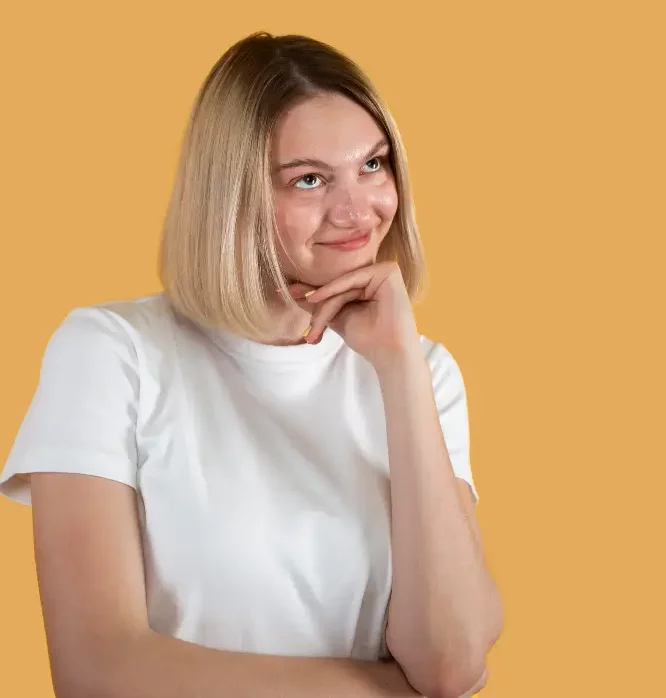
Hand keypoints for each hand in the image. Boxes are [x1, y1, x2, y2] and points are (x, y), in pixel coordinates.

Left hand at [287, 261, 420, 367]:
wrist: (389, 353)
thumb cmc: (367, 338)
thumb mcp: (336, 317)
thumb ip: (318, 303)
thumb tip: (290, 290)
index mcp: (366, 283)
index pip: (334, 285)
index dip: (311, 292)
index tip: (285, 295)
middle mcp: (375, 274)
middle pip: (337, 285)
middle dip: (317, 306)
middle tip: (307, 329)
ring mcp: (382, 271)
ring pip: (341, 283)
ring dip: (324, 306)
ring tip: (314, 328)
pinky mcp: (388, 271)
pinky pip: (352, 278)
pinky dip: (333, 289)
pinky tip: (316, 298)